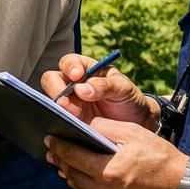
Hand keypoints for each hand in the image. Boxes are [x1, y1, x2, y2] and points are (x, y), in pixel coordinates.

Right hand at [40, 53, 155, 127]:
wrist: (137, 126)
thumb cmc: (130, 100)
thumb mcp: (123, 88)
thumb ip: (104, 85)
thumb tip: (80, 89)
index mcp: (86, 69)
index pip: (69, 62)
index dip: (69, 67)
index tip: (77, 76)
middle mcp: (73, 85)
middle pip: (52, 80)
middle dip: (57, 89)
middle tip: (68, 102)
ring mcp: (70, 103)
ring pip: (52, 100)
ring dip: (59, 108)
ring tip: (75, 117)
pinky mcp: (70, 121)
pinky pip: (58, 119)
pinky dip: (60, 121)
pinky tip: (71, 126)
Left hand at [46, 120, 187, 188]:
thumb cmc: (163, 160)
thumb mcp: (135, 134)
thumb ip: (105, 128)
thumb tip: (85, 127)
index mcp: (107, 172)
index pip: (71, 156)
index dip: (58, 147)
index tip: (49, 140)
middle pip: (73, 176)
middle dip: (62, 162)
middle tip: (55, 153)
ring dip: (75, 179)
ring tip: (70, 167)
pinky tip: (92, 184)